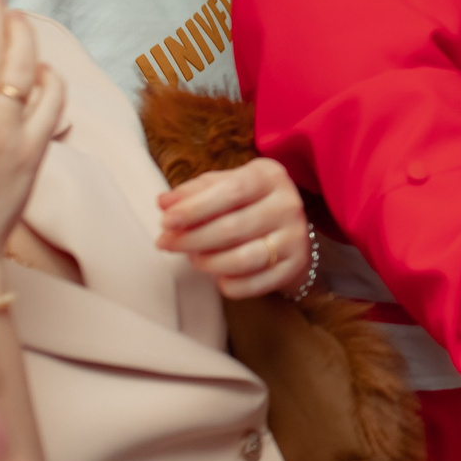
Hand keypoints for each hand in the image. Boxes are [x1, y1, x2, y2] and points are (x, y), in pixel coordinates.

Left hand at [156, 156, 311, 299]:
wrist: (287, 229)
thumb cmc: (245, 203)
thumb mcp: (222, 187)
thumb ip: (192, 192)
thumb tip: (164, 202)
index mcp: (269, 177)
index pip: (232, 191)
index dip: (196, 208)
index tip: (166, 221)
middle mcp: (288, 205)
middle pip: (233, 228)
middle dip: (191, 239)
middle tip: (165, 243)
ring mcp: (295, 238)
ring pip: (243, 259)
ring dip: (207, 262)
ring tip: (192, 258)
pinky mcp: (295, 266)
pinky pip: (253, 284)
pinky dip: (228, 284)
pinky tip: (218, 276)